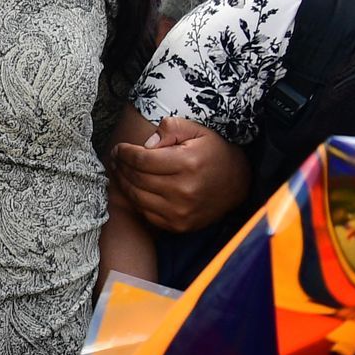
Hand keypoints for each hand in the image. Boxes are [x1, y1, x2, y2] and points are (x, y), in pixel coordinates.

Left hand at [109, 116, 249, 233]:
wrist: (237, 183)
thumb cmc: (213, 152)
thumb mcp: (196, 130)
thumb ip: (170, 128)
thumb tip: (146, 144)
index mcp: (187, 163)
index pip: (141, 159)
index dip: (125, 152)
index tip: (119, 148)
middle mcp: (183, 190)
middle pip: (136, 178)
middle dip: (121, 166)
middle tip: (116, 158)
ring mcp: (181, 212)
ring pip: (137, 197)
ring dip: (123, 183)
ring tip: (120, 171)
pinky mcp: (179, 225)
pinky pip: (146, 213)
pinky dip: (136, 200)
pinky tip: (134, 188)